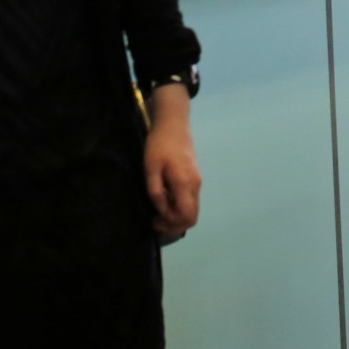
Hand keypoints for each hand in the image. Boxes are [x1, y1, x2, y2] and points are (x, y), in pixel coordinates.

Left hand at [144, 84, 201, 242]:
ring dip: (176, 216)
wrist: (173, 124)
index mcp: (185, 183)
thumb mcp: (151, 167)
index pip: (186, 216)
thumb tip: (161, 209)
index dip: (171, 225)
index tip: (154, 220)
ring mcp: (197, 181)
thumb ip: (156, 191)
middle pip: (192, 217)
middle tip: (155, 221)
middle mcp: (195, 185)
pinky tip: (165, 201)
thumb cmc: (159, 144)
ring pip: (192, 210)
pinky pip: (190, 201)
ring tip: (158, 212)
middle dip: (174, 225)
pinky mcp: (195, 178)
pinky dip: (179, 207)